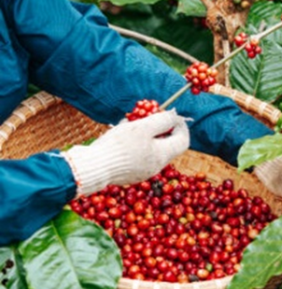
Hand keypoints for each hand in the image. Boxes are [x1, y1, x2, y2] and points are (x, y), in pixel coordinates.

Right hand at [62, 111, 188, 196]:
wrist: (92, 168)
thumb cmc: (119, 146)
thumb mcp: (143, 128)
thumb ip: (161, 121)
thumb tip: (175, 116)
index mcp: (163, 156)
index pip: (183, 141)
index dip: (180, 126)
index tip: (171, 115)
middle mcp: (156, 166)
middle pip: (166, 144)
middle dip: (159, 128)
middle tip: (147, 116)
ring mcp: (142, 171)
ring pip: (149, 149)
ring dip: (144, 134)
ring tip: (129, 123)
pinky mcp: (128, 173)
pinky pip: (137, 155)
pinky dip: (133, 144)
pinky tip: (119, 135)